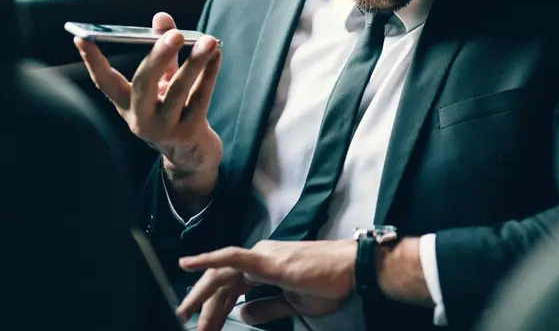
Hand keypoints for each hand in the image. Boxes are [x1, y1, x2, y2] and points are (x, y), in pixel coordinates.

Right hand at [75, 12, 222, 191]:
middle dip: (159, 56)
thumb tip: (161, 16)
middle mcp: (140, 118)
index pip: (104, 81)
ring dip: (195, 63)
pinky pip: (201, 98)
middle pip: (144, 84)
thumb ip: (162, 50)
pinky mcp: (188, 133)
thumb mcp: (164, 81)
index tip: (82, 37)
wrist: (192, 155)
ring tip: (209, 40)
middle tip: (176, 34)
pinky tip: (217, 54)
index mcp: (126, 104)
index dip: (92, 61)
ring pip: (179, 91)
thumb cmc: (174, 109)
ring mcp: (164, 128)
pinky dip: (210, 74)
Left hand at [176, 240, 356, 330]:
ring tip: (184, 314)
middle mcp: (259, 257)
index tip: (203, 329)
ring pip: (220, 274)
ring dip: (200, 296)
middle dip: (203, 308)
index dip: (214, 310)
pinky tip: (189, 264)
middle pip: (221, 284)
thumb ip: (267, 308)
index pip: (230, 289)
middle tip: (191, 328)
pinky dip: (209, 259)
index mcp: (264, 268)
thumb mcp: (293, 304)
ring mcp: (262, 256)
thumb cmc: (330, 284)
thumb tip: (243, 314)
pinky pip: (232, 258)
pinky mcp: (267, 260)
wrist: (352, 270)